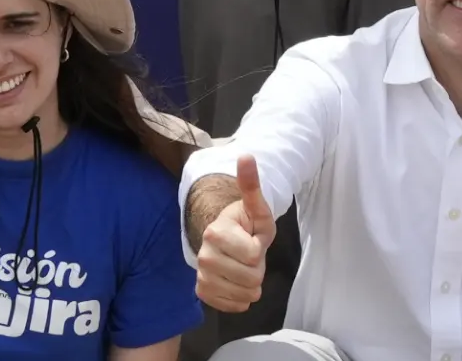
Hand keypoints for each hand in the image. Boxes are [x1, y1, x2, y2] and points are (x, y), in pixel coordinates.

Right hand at [192, 157, 275, 312]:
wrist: (226, 240)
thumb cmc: (246, 224)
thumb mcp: (257, 208)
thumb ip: (252, 186)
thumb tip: (246, 155)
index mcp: (216, 232)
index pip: (253, 255)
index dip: (259, 248)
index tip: (251, 238)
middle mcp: (204, 255)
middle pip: (251, 278)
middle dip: (257, 268)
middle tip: (248, 255)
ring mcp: (202, 275)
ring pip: (244, 294)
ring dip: (251, 284)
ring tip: (243, 267)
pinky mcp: (202, 291)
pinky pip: (232, 306)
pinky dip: (241, 298)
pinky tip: (237, 283)